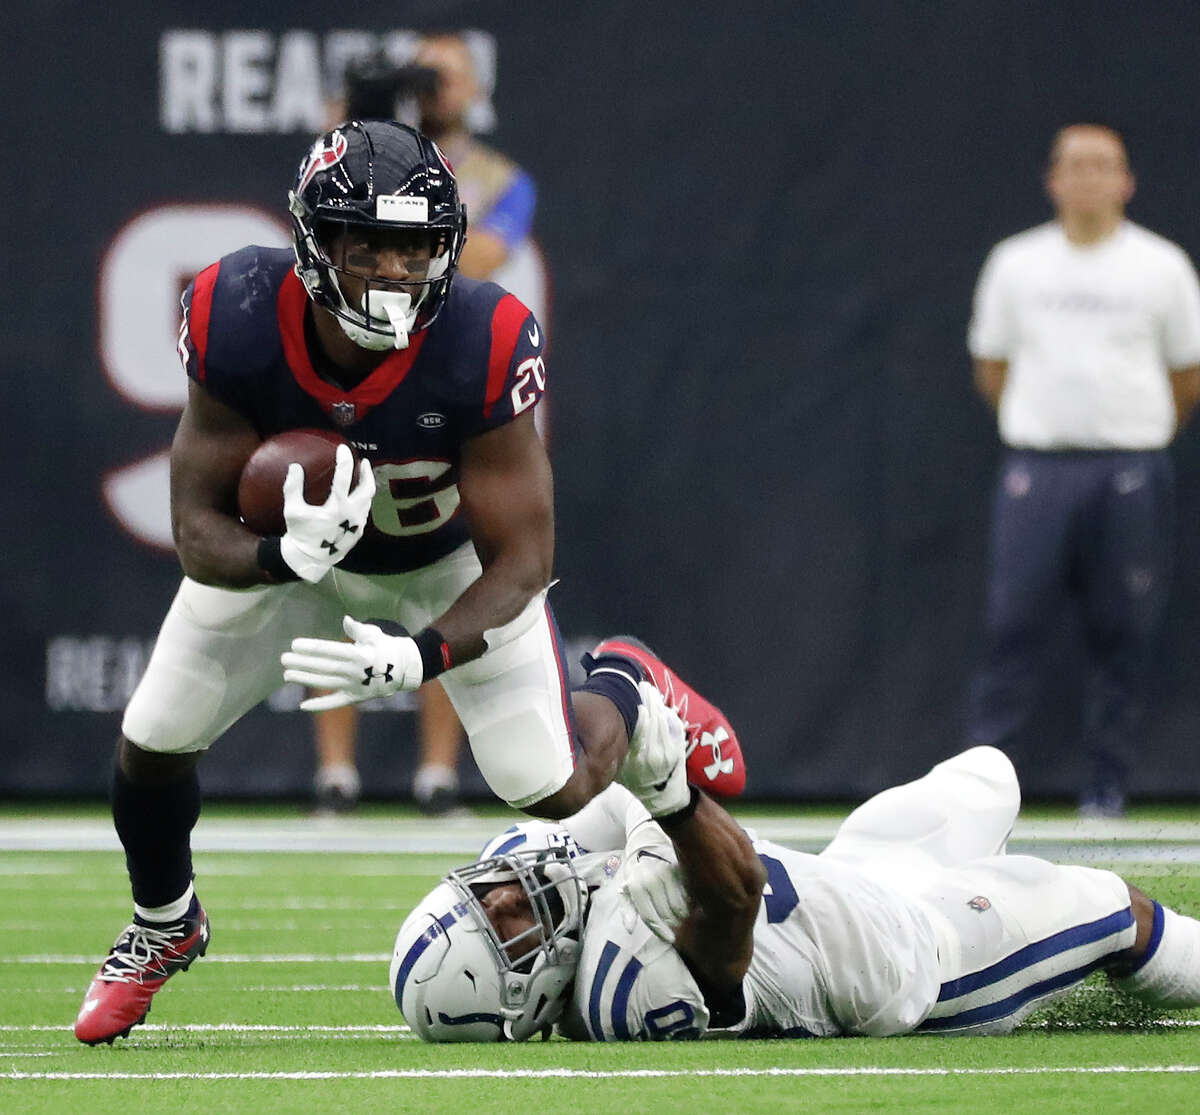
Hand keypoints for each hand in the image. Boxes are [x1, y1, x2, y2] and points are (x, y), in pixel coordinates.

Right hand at [279, 446, 375, 582]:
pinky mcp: (358, 532)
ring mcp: (358, 524)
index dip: (344, 461)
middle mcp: (352, 515)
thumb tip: (294, 466)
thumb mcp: (292, 511)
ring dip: (366, 486)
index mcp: (337, 508)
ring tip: (362, 477)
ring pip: (368, 500)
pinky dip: (362, 500)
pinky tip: (357, 497)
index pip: (344, 478)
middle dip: (367, 473)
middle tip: (364, 462)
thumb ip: (293, 488)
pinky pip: (364, 512)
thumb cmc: (300, 534)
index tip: (343, 448)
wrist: (310, 559)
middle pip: (367, 488)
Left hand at [281, 616, 422, 710]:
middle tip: (284, 659)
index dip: (311, 648)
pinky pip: (336, 702)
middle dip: (302, 663)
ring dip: (305, 680)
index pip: (329, 651)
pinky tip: (303, 706)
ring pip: (326, 683)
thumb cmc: (388, 647)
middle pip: (323, 667)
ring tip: (287, 676)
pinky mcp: (357, 697)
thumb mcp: (375, 634)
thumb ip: (357, 629)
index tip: (294, 645)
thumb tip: (345, 620)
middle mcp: (355, 671)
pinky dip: (320, 705)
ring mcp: (355, 686)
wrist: (407, 668)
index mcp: (359, 654)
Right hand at [618, 681, 690, 816]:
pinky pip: (672, 727)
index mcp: (636, 758)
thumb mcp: (620, 769)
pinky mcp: (677, 749)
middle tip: (641, 686)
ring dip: (656, 703)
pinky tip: (660, 705)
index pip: (637, 726)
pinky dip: (666, 714)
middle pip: (651, 718)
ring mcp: (667, 751)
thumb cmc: (637, 783)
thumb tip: (605, 728)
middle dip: (646, 700)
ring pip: (661, 720)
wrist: (663, 799)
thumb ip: (614, 751)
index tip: (630, 694)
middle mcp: (652, 753)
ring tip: (649, 691)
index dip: (636, 707)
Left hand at [621, 831, 689, 943]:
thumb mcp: (628, 893)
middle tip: (675, 927)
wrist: (648, 849)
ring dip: (682, 916)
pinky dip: (689, 903)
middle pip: (666, 915)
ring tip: (680, 916)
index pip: (650, 917)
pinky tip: (687, 903)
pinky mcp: (680, 868)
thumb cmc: (637, 877)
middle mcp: (651, 879)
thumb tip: (629, 929)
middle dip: (672, 925)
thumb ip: (628, 911)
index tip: (670, 940)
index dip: (660, 931)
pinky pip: (688, 895)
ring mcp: (666, 872)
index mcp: (636, 886)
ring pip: (679, 907)